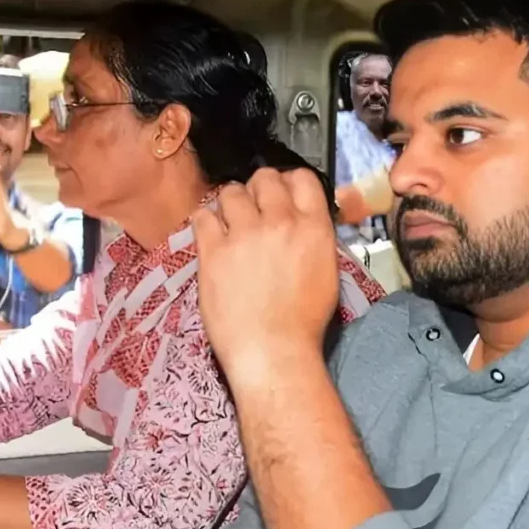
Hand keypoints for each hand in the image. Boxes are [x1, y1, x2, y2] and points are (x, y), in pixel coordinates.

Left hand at [192, 168, 339, 377]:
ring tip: (231, 224)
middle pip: (264, 178)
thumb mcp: (326, 271)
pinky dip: (207, 221)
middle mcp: (279, 222)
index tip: (282, 195)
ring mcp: (243, 234)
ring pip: (231, 192)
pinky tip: (211, 236)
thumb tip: (300, 222)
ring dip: (232, 204)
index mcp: (313, 227)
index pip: (302, 178)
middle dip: (259, 190)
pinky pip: (202, 216)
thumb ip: (313, 237)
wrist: (273, 351)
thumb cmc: (305, 321)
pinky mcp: (213, 250)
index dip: (289, 182)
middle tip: (254, 210)